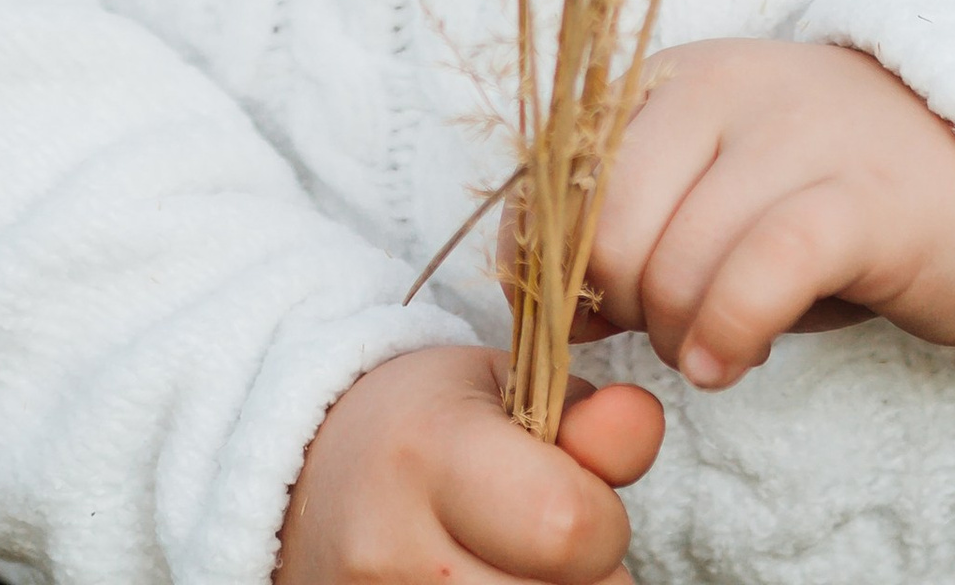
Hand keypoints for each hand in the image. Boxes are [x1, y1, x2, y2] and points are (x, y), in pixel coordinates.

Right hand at [276, 345, 662, 584]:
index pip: (567, 526)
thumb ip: (586, 417)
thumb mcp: (501, 389)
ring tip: (518, 570)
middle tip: (543, 544)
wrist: (312, 484)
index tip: (575, 494)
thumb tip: (643, 421)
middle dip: (585, 578)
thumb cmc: (425, 428)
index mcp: (428, 453)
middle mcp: (393, 551)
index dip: (598, 516)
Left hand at [577, 39, 954, 391]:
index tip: (594, 311)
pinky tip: (730, 361)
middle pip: (611, 225)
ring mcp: (798, 133)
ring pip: (678, 256)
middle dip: (621, 308)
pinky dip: (729, 331)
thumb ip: (637, 230)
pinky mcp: (862, 198)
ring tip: (714, 353)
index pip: (561, 173)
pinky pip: (763, 268)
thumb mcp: (719, 197)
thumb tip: (553, 306)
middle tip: (669, 332)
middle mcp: (727, 85)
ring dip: (679, 336)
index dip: (556, 263)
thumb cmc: (834, 200)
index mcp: (677, 78)